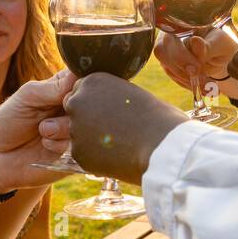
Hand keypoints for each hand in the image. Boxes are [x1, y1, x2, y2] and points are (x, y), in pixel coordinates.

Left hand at [0, 70, 76, 192]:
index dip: (81, 84)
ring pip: (88, 125)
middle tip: (53, 111)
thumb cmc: (8, 120)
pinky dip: (60, 144)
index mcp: (65, 88)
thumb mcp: (27, 96)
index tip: (64, 94)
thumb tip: (80, 76)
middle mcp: (75, 109)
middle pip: (92, 102)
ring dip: (62, 127)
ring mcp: (77, 131)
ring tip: (43, 130)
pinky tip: (45, 145)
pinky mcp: (76, 153)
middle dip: (72, 107)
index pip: (86, 77)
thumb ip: (54, 87)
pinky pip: (81, 146)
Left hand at [59, 73, 189, 182]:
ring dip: (92, 140)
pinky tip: (117, 156)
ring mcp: (75, 128)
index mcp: (92, 80)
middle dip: (87, 120)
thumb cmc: (157, 117)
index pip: (82, 91)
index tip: (111, 112)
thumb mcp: (131, 93)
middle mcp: (77, 101)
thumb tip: (103, 104)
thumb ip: (110, 96)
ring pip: (78, 135)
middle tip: (113, 129)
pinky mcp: (78, 153)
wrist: (163, 145)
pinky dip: (96, 158)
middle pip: (74, 111)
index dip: (96, 104)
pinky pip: (83, 155)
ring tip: (120, 144)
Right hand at [154, 21, 237, 90]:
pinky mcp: (171, 66)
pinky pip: (176, 78)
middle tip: (201, 79)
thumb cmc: (221, 44)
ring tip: (209, 86)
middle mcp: (169, 36)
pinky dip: (190, 85)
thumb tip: (195, 42)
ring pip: (168, 68)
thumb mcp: (219, 43)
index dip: (179, 54)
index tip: (196, 67)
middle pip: (161, 52)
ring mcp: (168, 52)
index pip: (169, 36)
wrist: (223, 55)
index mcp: (181, 24)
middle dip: (181, 69)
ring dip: (188, 80)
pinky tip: (205, 88)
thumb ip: (207, 45)